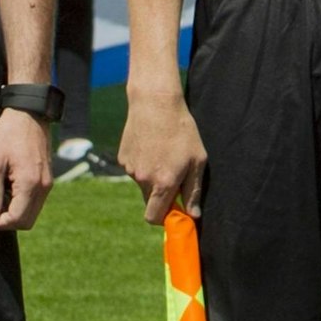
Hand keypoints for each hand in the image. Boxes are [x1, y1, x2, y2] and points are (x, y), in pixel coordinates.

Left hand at [0, 107, 51, 229]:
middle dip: (8, 220)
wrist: (28, 113)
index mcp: (30, 183)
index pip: (18, 219)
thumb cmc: (8, 134)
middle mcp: (44, 186)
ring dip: (15, 211)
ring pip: (32, 212)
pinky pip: (36, 200)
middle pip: (27, 221)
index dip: (0, 222)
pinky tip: (9, 187)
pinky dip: (22, 201)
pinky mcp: (47, 177)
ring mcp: (48, 182)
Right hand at [119, 82, 206, 223]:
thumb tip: (193, 216)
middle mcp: (143, 179)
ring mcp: (130, 169)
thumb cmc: (182, 130)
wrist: (155, 102)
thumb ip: (193, 191)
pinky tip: (152, 145)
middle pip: (149, 201)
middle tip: (174, 175)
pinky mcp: (123, 158)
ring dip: (152, 177)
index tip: (176, 210)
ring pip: (142, 184)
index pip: (155, 218)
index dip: (165, 218)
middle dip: (161, 196)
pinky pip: (135, 170)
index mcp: (163, 183)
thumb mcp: (197, 160)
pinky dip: (143, 164)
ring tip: (163, 153)